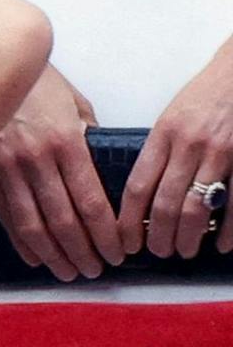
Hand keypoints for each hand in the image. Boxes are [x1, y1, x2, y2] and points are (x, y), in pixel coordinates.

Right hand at [0, 63, 123, 280]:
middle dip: (84, 252)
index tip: (116, 251)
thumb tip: (94, 160)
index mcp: (65, 141)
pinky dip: (20, 240)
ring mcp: (6, 164)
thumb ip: (86, 134)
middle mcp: (36, 156)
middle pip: (65, 221)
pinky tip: (33, 254)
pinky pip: (4, 213)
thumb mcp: (73, 101)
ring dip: (54, 254)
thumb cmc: (31, 75)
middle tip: (95, 268)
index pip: (92, 203)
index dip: (106, 235)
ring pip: (33, 224)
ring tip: (67, 269)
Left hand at [117, 49, 232, 259]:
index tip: (125, 238)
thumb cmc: (206, 96)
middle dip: (158, 235)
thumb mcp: (172, 116)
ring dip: (188, 237)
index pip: (138, 184)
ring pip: (198, 208)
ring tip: (183, 250)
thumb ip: (159, 149)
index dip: (128, 218)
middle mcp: (189, 146)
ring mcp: (220, 155)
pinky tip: (222, 244)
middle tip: (155, 251)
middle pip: (165, 203)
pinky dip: (228, 230)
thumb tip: (143, 188)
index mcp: (164, 134)